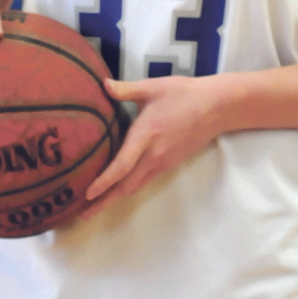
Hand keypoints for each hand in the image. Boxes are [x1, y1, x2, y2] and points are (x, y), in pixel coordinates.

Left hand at [81, 74, 223, 219]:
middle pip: (126, 186)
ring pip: (136, 186)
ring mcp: (163, 162)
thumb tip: (102, 84)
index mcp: (146, 136)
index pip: (121, 166)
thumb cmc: (183, 94)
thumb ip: (126, 89)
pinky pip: (145, 180)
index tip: (86, 195)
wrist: (215, 107)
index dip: (103, 182)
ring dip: (116, 197)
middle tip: (82, 213)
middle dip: (104, 201)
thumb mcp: (152, 87)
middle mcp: (153, 155)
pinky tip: (120, 185)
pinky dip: (129, 187)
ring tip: (96, 205)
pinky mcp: (170, 163)